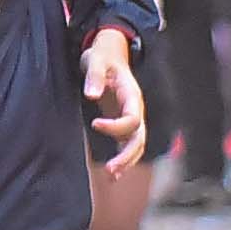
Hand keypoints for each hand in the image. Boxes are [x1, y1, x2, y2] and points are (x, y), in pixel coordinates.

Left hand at [82, 27, 145, 170]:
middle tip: (111, 169)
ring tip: (112, 176)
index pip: (132, 118)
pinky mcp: (122, 122)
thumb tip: (92, 95)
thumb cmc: (103, 55)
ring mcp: (131, 117)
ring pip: (136, 145)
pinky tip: (113, 174)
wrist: (109, 53)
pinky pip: (127, 144)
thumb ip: (94, 76)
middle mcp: (135, 109)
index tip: (95, 123)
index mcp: (132, 95)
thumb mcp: (97, 59)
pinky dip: (123, 159)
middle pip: (139, 138)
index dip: (115, 125)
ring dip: (126, 161)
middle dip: (127, 155)